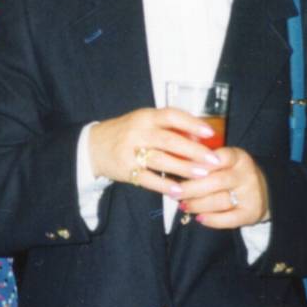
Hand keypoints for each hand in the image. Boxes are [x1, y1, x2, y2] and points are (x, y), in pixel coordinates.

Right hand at [87, 107, 222, 197]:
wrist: (93, 146)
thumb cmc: (126, 133)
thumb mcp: (143, 122)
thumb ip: (167, 127)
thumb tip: (199, 136)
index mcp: (145, 117)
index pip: (170, 116)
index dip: (191, 123)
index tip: (209, 132)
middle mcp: (138, 132)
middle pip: (169, 140)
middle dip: (194, 151)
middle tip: (214, 159)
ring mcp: (130, 151)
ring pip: (161, 160)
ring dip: (184, 168)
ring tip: (203, 175)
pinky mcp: (126, 169)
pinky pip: (148, 179)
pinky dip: (164, 185)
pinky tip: (179, 191)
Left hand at [174, 146, 270, 227]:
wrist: (264, 191)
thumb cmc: (232, 173)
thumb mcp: (224, 161)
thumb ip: (204, 160)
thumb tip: (174, 162)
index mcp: (238, 157)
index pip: (219, 157)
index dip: (199, 163)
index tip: (180, 167)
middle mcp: (247, 174)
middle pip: (215, 181)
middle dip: (191, 188)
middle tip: (174, 192)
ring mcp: (251, 194)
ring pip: (219, 201)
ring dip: (197, 205)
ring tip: (183, 205)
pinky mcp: (251, 213)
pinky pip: (228, 219)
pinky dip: (211, 220)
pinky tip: (199, 218)